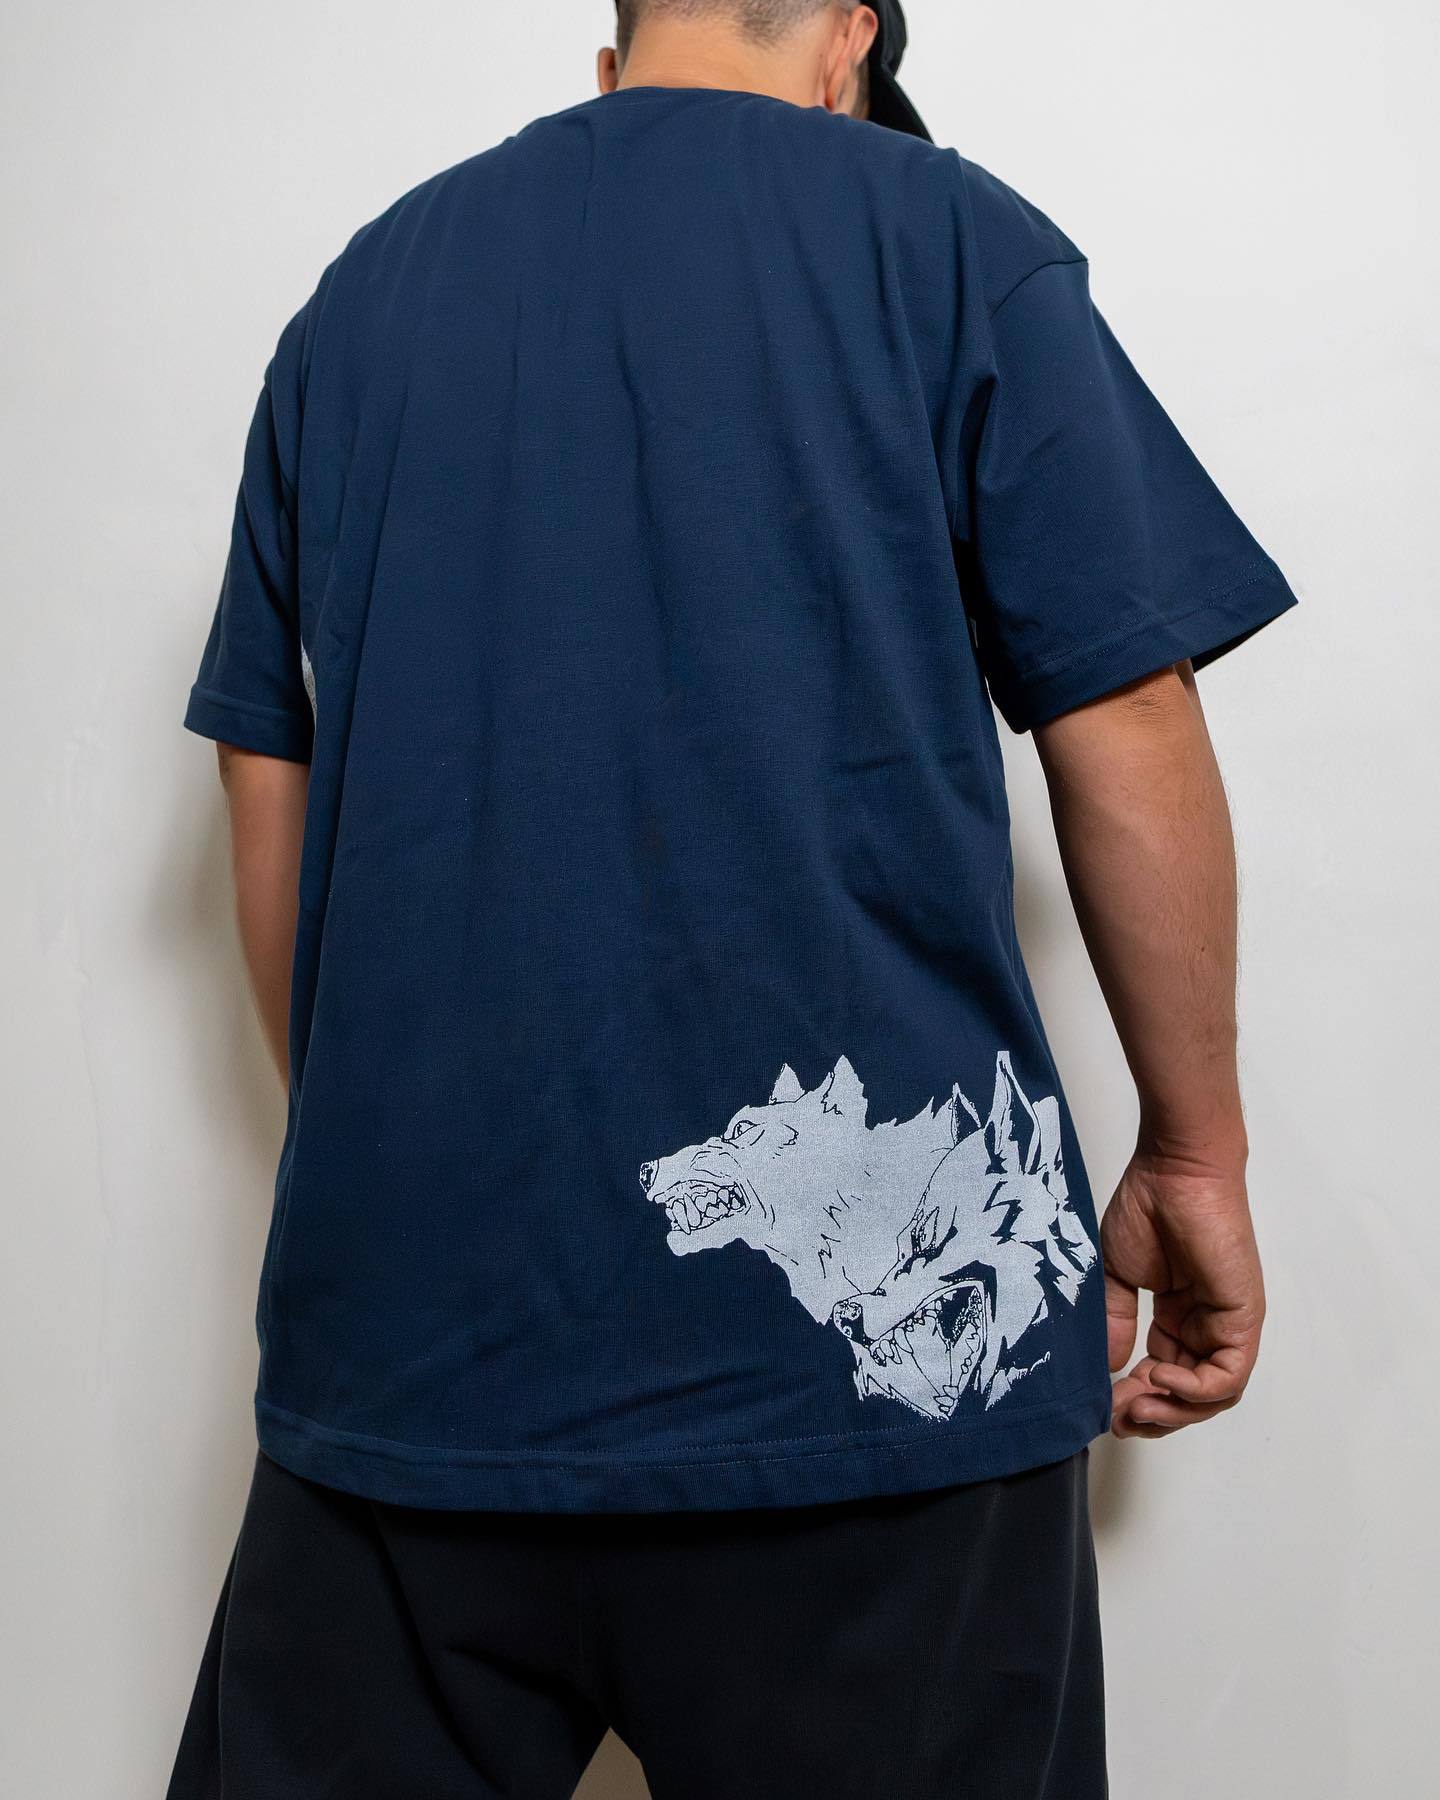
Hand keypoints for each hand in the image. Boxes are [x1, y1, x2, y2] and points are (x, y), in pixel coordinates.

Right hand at [1102, 1148, 1263, 1438]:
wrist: (1174, 1171)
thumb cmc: (1148, 1207)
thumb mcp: (1117, 1275)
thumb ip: (1115, 1322)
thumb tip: (1108, 1368)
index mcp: (1180, 1317)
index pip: (1164, 1377)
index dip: (1135, 1398)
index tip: (1104, 1406)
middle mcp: (1207, 1326)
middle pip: (1189, 1397)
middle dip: (1151, 1414)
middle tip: (1117, 1418)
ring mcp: (1228, 1325)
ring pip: (1211, 1397)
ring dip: (1172, 1410)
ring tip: (1136, 1403)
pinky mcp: (1243, 1320)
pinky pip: (1227, 1377)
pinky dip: (1194, 1390)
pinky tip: (1159, 1377)